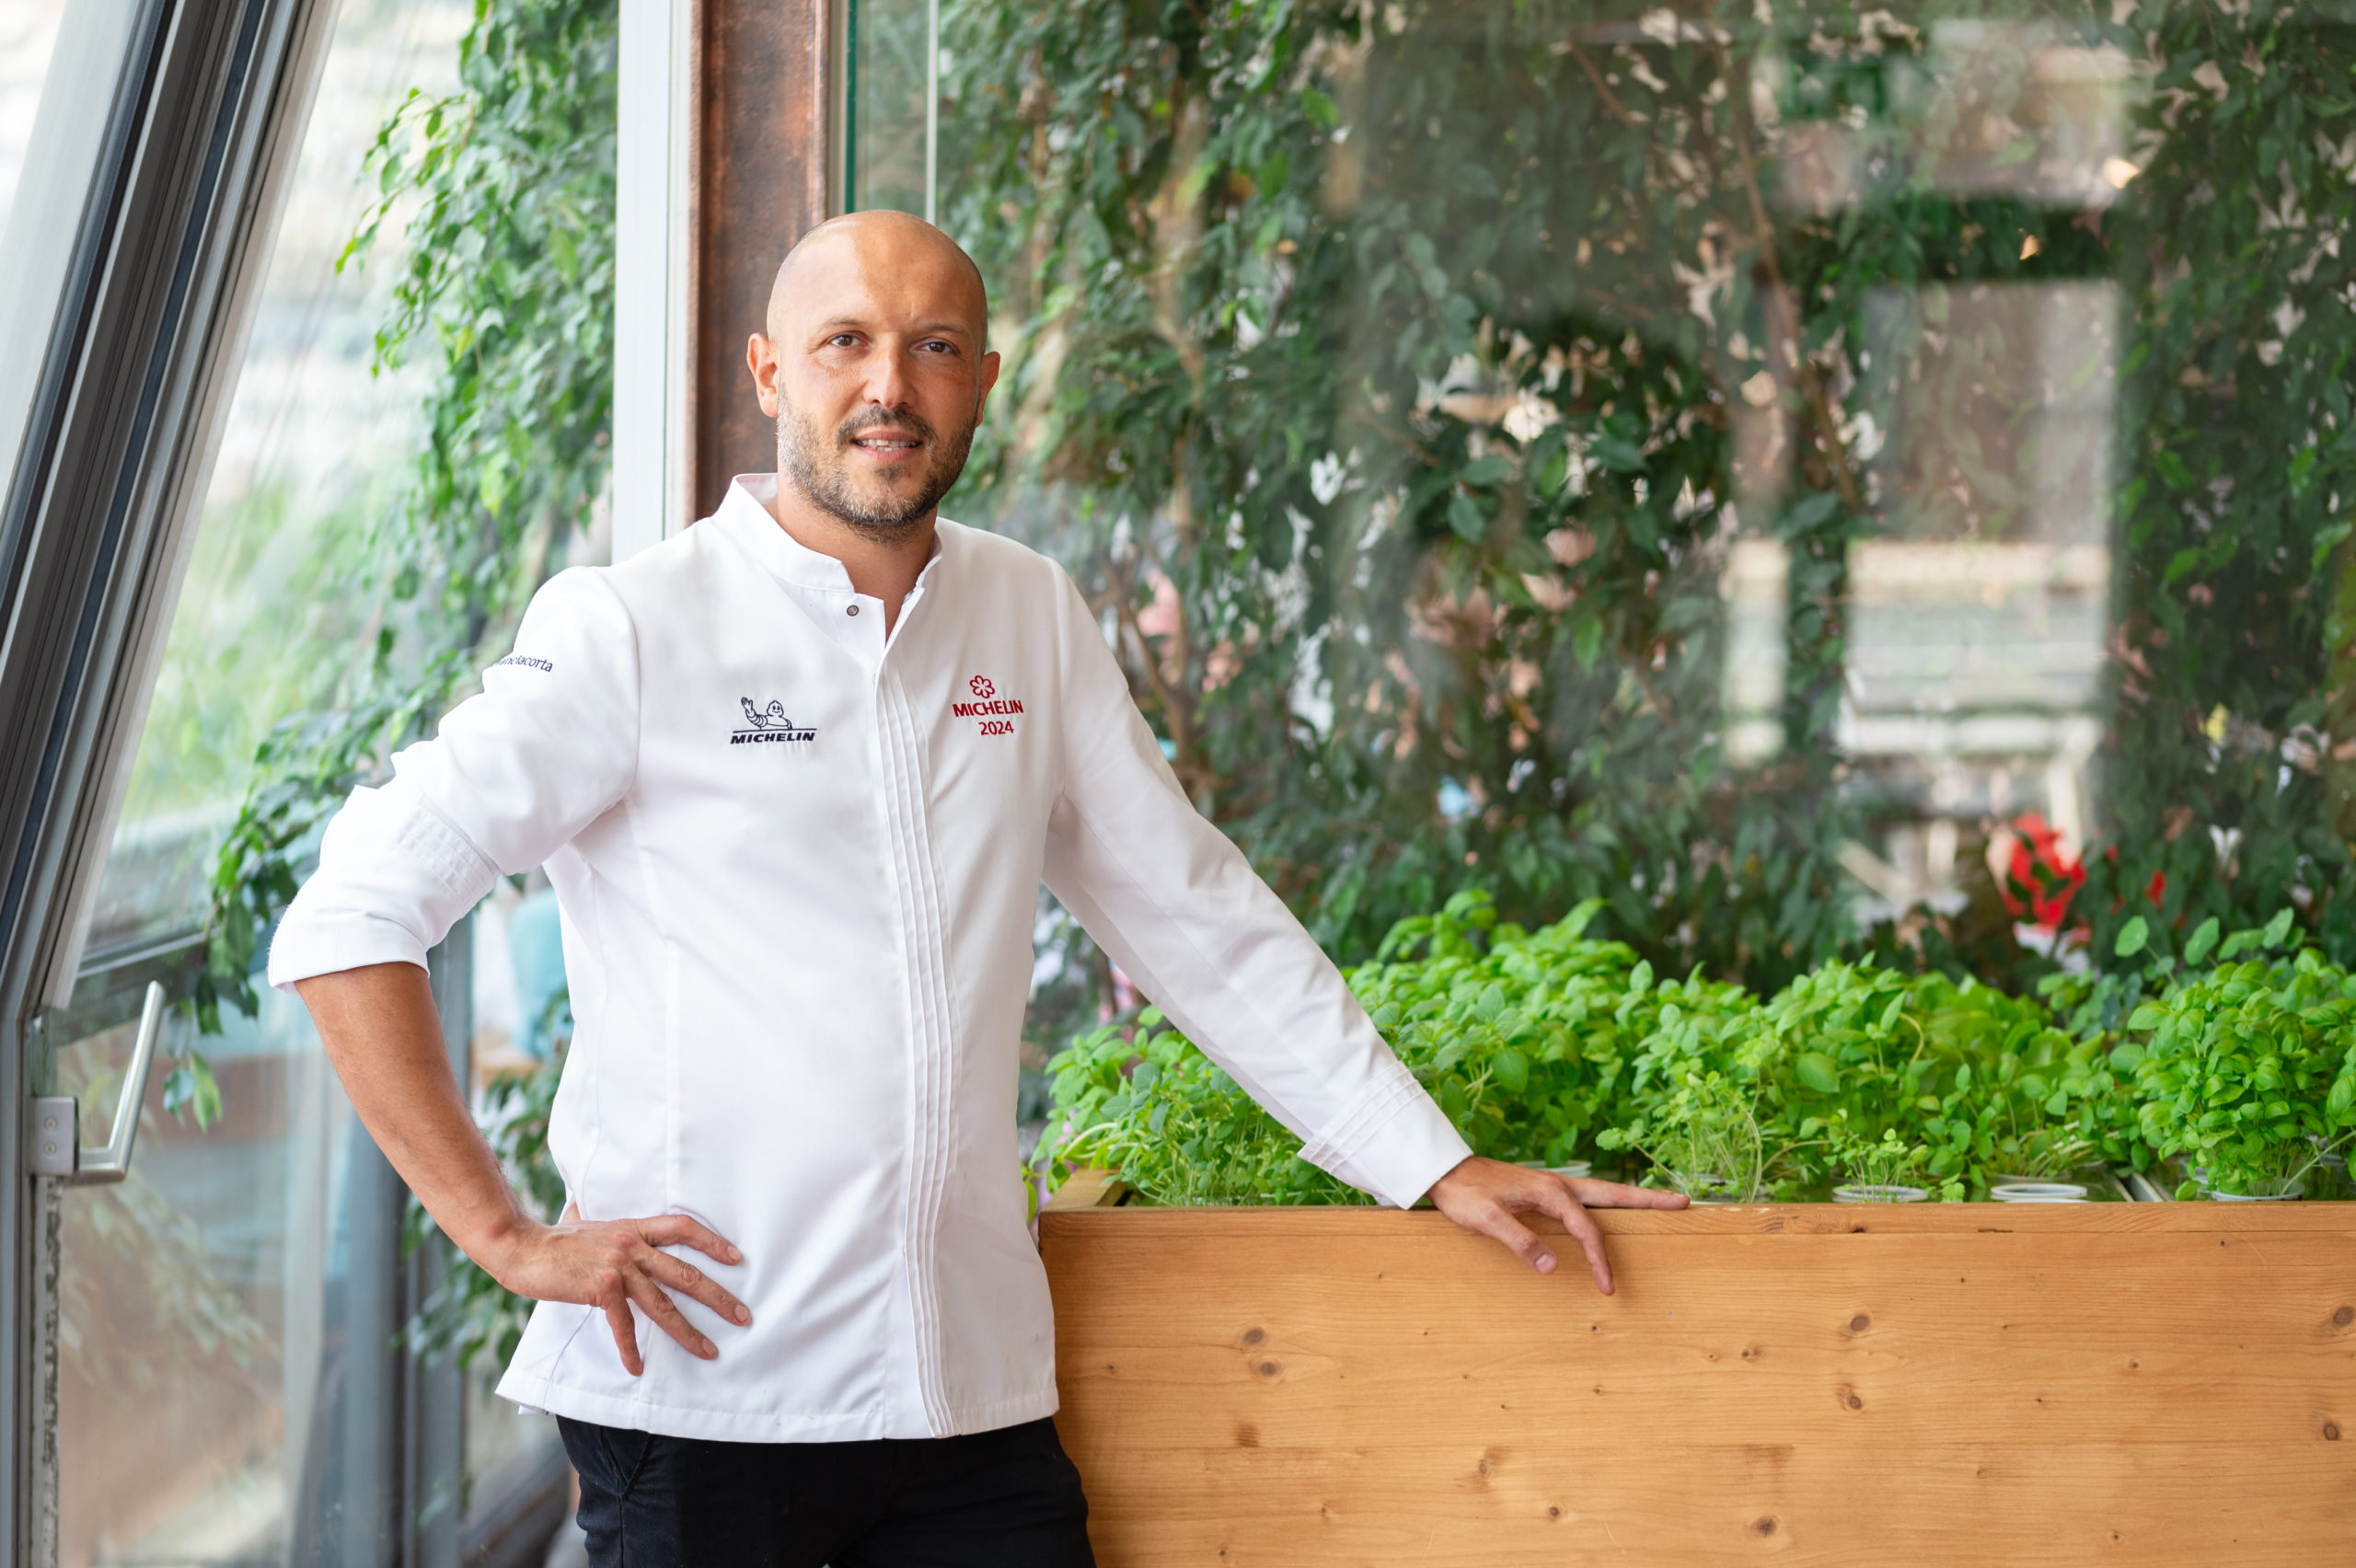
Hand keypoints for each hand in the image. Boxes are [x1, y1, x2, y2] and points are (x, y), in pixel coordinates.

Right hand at [482, 1207, 750, 1375]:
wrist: (520, 1246)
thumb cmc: (552, 1239)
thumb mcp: (588, 1223)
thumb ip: (602, 1220)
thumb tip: (591, 1208)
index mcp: (633, 1228)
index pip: (683, 1228)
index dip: (712, 1242)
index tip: (737, 1258)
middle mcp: (631, 1245)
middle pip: (684, 1272)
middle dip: (717, 1296)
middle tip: (743, 1315)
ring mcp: (618, 1267)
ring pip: (663, 1303)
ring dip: (688, 1331)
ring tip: (709, 1350)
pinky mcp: (600, 1288)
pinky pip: (623, 1324)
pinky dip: (630, 1348)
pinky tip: (637, 1367)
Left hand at [1427, 1156, 1687, 1293]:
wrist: (1445, 1171)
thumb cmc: (1464, 1194)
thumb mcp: (1486, 1219)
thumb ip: (1519, 1241)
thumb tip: (1554, 1267)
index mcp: (1550, 1192)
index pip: (1586, 1230)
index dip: (1600, 1259)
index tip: (1607, 1287)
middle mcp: (1559, 1186)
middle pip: (1613, 1194)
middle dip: (1648, 1200)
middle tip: (1682, 1202)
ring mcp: (1553, 1187)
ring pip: (1602, 1195)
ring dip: (1632, 1200)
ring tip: (1662, 1203)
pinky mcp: (1545, 1192)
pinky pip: (1585, 1201)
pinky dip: (1607, 1206)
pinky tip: (1611, 1214)